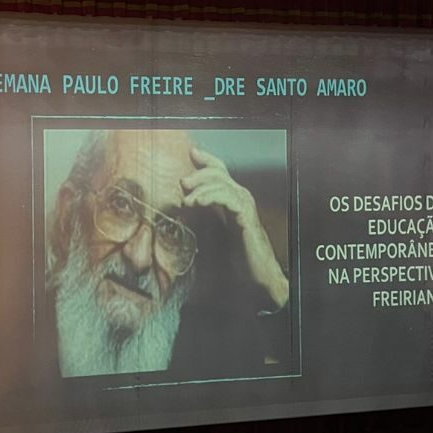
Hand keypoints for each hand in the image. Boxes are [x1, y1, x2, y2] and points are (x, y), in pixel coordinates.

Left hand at [181, 147, 288, 309]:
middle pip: (219, 173)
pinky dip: (212, 196)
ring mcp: (244, 208)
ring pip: (223, 184)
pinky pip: (230, 199)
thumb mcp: (210, 235)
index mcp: (230, 201)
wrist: (254, 280)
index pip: (220, 172)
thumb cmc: (233, 260)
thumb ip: (198, 220)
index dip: (207, 160)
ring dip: (202, 187)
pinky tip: (197, 202)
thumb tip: (178, 210)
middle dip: (199, 173)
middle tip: (183, 183)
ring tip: (187, 199)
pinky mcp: (246, 218)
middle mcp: (239, 199)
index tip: (191, 153)